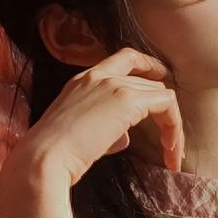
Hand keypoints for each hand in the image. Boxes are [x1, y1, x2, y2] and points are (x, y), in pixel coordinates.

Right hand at [5, 48, 183, 187]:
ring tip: (173, 155)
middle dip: (164, 114)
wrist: (43, 158)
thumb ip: (103, 129)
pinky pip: (166, 106)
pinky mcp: (127, 100)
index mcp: (81, 80)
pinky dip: (174, 128)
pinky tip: (170, 152)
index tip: (162, 77)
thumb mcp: (78, 134)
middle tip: (171, 144)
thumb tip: (123, 139)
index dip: (147, 66)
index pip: (123, 59)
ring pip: (162, 95)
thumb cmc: (53, 155)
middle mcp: (98, 76)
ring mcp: (113, 85)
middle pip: (149, 83)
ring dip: (173, 126)